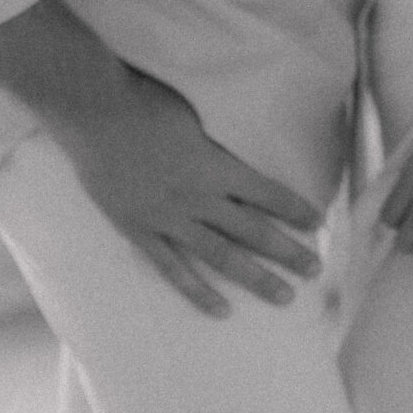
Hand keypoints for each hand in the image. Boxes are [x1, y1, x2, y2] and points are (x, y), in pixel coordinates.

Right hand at [53, 66, 325, 316]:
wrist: (94, 113)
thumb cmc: (146, 102)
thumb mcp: (196, 115)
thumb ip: (217, 144)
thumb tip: (239, 150)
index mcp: (217, 166)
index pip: (268, 194)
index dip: (296, 210)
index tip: (319, 224)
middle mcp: (200, 198)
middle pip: (253, 231)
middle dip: (288, 252)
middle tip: (315, 270)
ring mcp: (169, 219)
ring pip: (221, 256)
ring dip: (256, 278)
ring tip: (285, 297)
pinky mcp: (140, 231)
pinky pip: (173, 268)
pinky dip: (197, 291)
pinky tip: (221, 310)